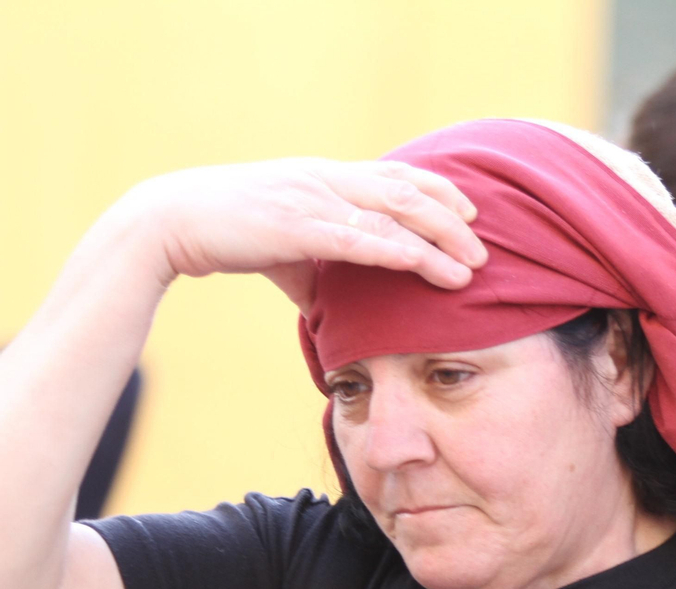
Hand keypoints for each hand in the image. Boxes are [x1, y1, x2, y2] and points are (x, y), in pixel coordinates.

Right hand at [117, 158, 488, 312]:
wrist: (170, 220)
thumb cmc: (230, 231)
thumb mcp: (286, 244)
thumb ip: (319, 266)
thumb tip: (337, 304)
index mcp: (327, 177)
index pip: (397, 176)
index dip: (439, 192)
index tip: (470, 213)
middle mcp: (326, 180)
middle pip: (407, 193)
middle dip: (452, 222)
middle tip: (483, 250)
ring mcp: (313, 200)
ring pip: (392, 215)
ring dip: (436, 242)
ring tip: (467, 268)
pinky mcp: (296, 226)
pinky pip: (357, 238)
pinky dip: (396, 251)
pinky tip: (423, 265)